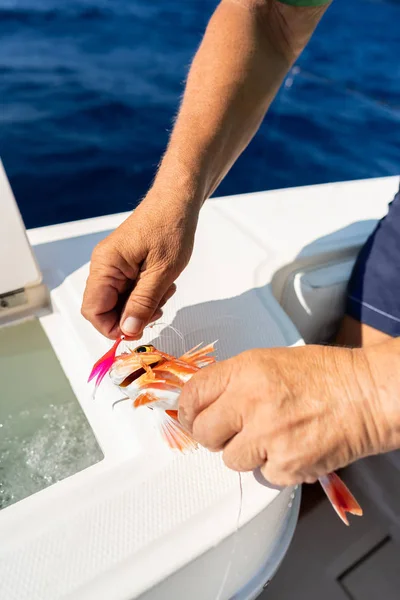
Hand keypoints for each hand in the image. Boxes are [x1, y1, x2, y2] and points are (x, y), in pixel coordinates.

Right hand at [81, 190, 198, 338]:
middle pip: (105, 309)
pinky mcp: (124, 264)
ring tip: (164, 292)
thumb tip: (127, 331)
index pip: (93, 310)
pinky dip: (145, 295)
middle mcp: (103, 266)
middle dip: (131, 317)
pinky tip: (162, 285)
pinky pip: (128, 290)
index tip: (137, 331)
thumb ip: (143, 303)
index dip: (113, 328)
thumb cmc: (170, 228)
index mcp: (105, 265)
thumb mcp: (162, 272)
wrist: (178, 202)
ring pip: (119, 302)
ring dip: (142, 306)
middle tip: (157, 309)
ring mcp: (113, 265)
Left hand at [178, 345, 384, 485]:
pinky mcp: (287, 466)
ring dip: (247, 452)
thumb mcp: (268, 361)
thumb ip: (233, 380)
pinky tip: (292, 447)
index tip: (190, 417)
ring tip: (272, 436)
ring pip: (230, 459)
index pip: (192, 395)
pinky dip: (274, 466)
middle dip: (213, 435)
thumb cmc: (323, 374)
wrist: (366, 394)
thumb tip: (204, 402)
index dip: (186, 410)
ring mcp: (268, 436)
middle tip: (231, 431)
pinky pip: (262, 475)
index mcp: (244, 371)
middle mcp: (250, 402)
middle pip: (203, 433)